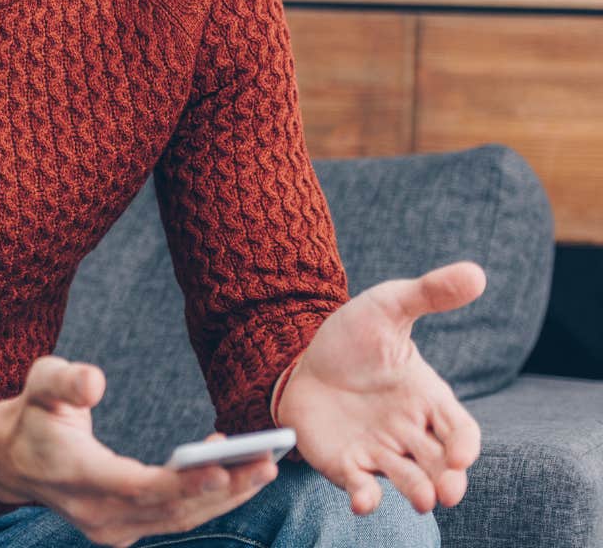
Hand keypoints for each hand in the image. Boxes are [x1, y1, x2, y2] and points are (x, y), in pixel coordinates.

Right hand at [0, 356, 276, 546]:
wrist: (11, 460)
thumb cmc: (33, 412)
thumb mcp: (40, 382)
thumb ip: (66, 380)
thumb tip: (95, 381)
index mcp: (74, 474)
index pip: (135, 486)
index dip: (180, 483)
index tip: (222, 470)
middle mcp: (94, 512)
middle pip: (169, 509)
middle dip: (223, 489)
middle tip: (268, 463)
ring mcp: (110, 527)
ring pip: (178, 519)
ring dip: (225, 497)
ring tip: (266, 467)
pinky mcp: (123, 529)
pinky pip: (173, 519)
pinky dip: (205, 499)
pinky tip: (232, 470)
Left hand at [277, 261, 484, 514]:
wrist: (300, 356)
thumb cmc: (353, 335)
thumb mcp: (388, 307)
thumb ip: (429, 293)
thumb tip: (476, 273)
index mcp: (427, 398)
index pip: (460, 430)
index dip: (465, 445)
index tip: (461, 455)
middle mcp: (410, 431)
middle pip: (441, 464)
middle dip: (449, 480)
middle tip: (449, 492)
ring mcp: (379, 450)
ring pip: (408, 479)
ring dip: (418, 492)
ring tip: (424, 501)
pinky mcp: (346, 463)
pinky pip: (361, 486)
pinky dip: (365, 496)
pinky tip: (363, 500)